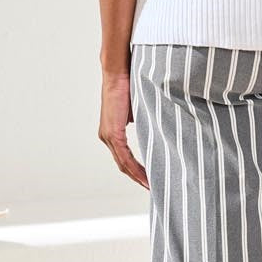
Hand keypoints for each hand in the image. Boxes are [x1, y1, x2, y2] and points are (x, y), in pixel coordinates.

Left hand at [98, 64, 148, 189]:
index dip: (136, 170)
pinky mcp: (113, 133)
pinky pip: (125, 157)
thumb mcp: (138, 108)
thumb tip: (154, 126)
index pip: (124, 157)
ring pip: (124, 164)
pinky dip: (136, 168)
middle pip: (123, 165)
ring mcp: (108, 136)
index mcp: (112, 132)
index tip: (149, 179)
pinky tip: (145, 177)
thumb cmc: (129, 85)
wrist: (118, 73)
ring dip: (138, 177)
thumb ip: (142, 120)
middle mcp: (107, 136)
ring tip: (151, 186)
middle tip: (153, 188)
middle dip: (138, 178)